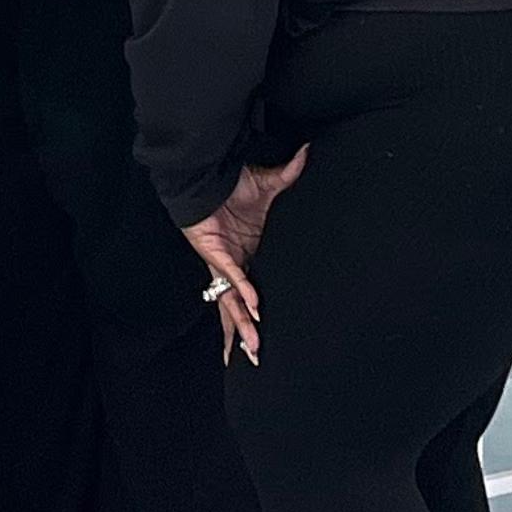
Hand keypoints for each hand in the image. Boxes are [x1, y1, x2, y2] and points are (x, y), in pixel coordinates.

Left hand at [182, 147, 309, 364]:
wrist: (204, 175)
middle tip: (257, 361)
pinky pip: (233, 276)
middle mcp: (234, 266)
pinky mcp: (215, 252)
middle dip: (244, 335)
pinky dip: (244, 291)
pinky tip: (255, 308)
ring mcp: (224, 262)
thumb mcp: (268, 186)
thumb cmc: (230, 184)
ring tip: (255, 350)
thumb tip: (307, 150)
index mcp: (247, 257)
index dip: (253, 316)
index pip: (250, 295)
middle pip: (237, 308)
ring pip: (232, 302)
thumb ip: (290, 174)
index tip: (261, 338)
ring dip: (244, 325)